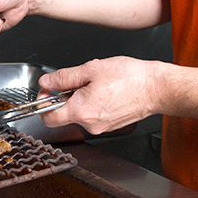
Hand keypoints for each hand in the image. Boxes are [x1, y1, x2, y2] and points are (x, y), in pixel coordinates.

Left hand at [38, 56, 161, 134]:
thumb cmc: (129, 78)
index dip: (42, 103)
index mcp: (81, 111)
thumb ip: (64, 77)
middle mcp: (90, 124)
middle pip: (64, 114)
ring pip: (80, 114)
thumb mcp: (91, 69)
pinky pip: (93, 115)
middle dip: (65, 97)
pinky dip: (93, 103)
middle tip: (77, 80)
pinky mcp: (111, 126)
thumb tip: (47, 82)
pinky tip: (106, 91)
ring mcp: (101, 128)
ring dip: (81, 99)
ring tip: (98, 83)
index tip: (46, 91)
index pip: (47, 118)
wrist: (156, 88)